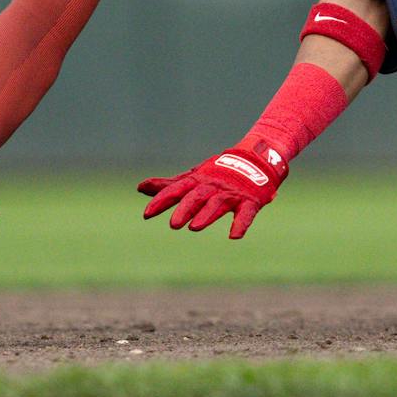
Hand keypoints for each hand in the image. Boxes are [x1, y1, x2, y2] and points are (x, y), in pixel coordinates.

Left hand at [137, 143, 286, 239]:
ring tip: (194, 227)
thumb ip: (168, 186)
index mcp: (198, 182)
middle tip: (173, 224)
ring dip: (207, 215)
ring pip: (218, 204)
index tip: (147, 214)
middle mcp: (213, 186)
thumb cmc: (218, 174)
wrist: (256, 160)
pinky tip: (234, 236)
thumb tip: (140, 188)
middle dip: (185, 209)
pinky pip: (246, 213)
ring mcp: (232, 194)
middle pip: (197, 197)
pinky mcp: (250, 201)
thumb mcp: (192, 179)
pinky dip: (241, 224)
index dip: (162, 201)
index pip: (176, 190)